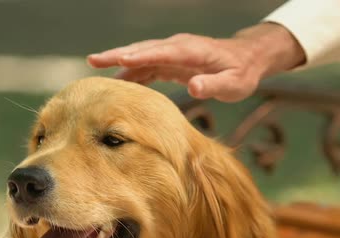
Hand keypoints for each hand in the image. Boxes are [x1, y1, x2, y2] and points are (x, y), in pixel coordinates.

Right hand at [87, 23, 304, 101]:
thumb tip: (194, 88)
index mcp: (191, 51)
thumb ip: (214, 85)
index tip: (120, 60)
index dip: (141, 56)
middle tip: (93, 61)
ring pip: (141, 56)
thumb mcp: (234, 84)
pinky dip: (131, 72)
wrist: (247, 59)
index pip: (162, 52)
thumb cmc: (241, 73)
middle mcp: (178, 48)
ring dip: (119, 62)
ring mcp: (173, 53)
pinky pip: (147, 66)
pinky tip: (117, 83)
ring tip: (94, 69)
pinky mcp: (171, 61)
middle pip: (144, 50)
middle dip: (118, 55)